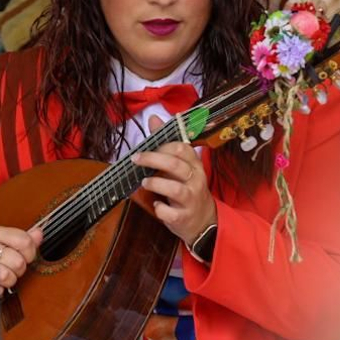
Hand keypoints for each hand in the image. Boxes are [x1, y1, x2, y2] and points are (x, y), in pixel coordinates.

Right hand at [0, 225, 41, 297]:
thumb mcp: (1, 239)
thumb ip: (22, 238)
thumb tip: (39, 234)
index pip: (24, 241)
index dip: (29, 252)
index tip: (25, 255)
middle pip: (18, 262)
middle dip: (19, 269)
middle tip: (12, 267)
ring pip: (7, 277)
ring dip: (9, 280)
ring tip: (3, 276)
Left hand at [133, 115, 216, 246]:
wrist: (203, 220)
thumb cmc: (187, 188)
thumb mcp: (180, 165)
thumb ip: (166, 143)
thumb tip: (153, 119)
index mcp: (194, 165)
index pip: (182, 148)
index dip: (162, 145)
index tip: (145, 146)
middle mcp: (195, 180)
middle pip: (176, 165)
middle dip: (153, 160)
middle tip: (136, 159)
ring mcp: (191, 199)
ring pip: (176, 189)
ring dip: (157, 184)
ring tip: (145, 183)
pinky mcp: (184, 217)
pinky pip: (172, 213)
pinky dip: (161, 209)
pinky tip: (156, 206)